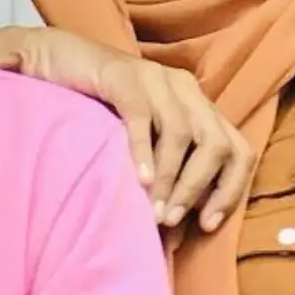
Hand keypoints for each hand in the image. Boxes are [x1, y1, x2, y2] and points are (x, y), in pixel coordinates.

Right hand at [19, 26, 252, 232]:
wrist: (55, 60)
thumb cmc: (98, 110)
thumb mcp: (143, 143)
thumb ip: (164, 174)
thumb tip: (174, 234)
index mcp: (197, 105)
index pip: (239, 149)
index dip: (230, 190)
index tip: (205, 225)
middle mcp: (185, 88)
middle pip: (218, 143)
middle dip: (199, 189)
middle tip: (171, 220)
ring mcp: (156, 78)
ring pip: (183, 133)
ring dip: (171, 178)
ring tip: (153, 211)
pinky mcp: (124, 75)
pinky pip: (141, 115)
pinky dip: (142, 150)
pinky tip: (137, 178)